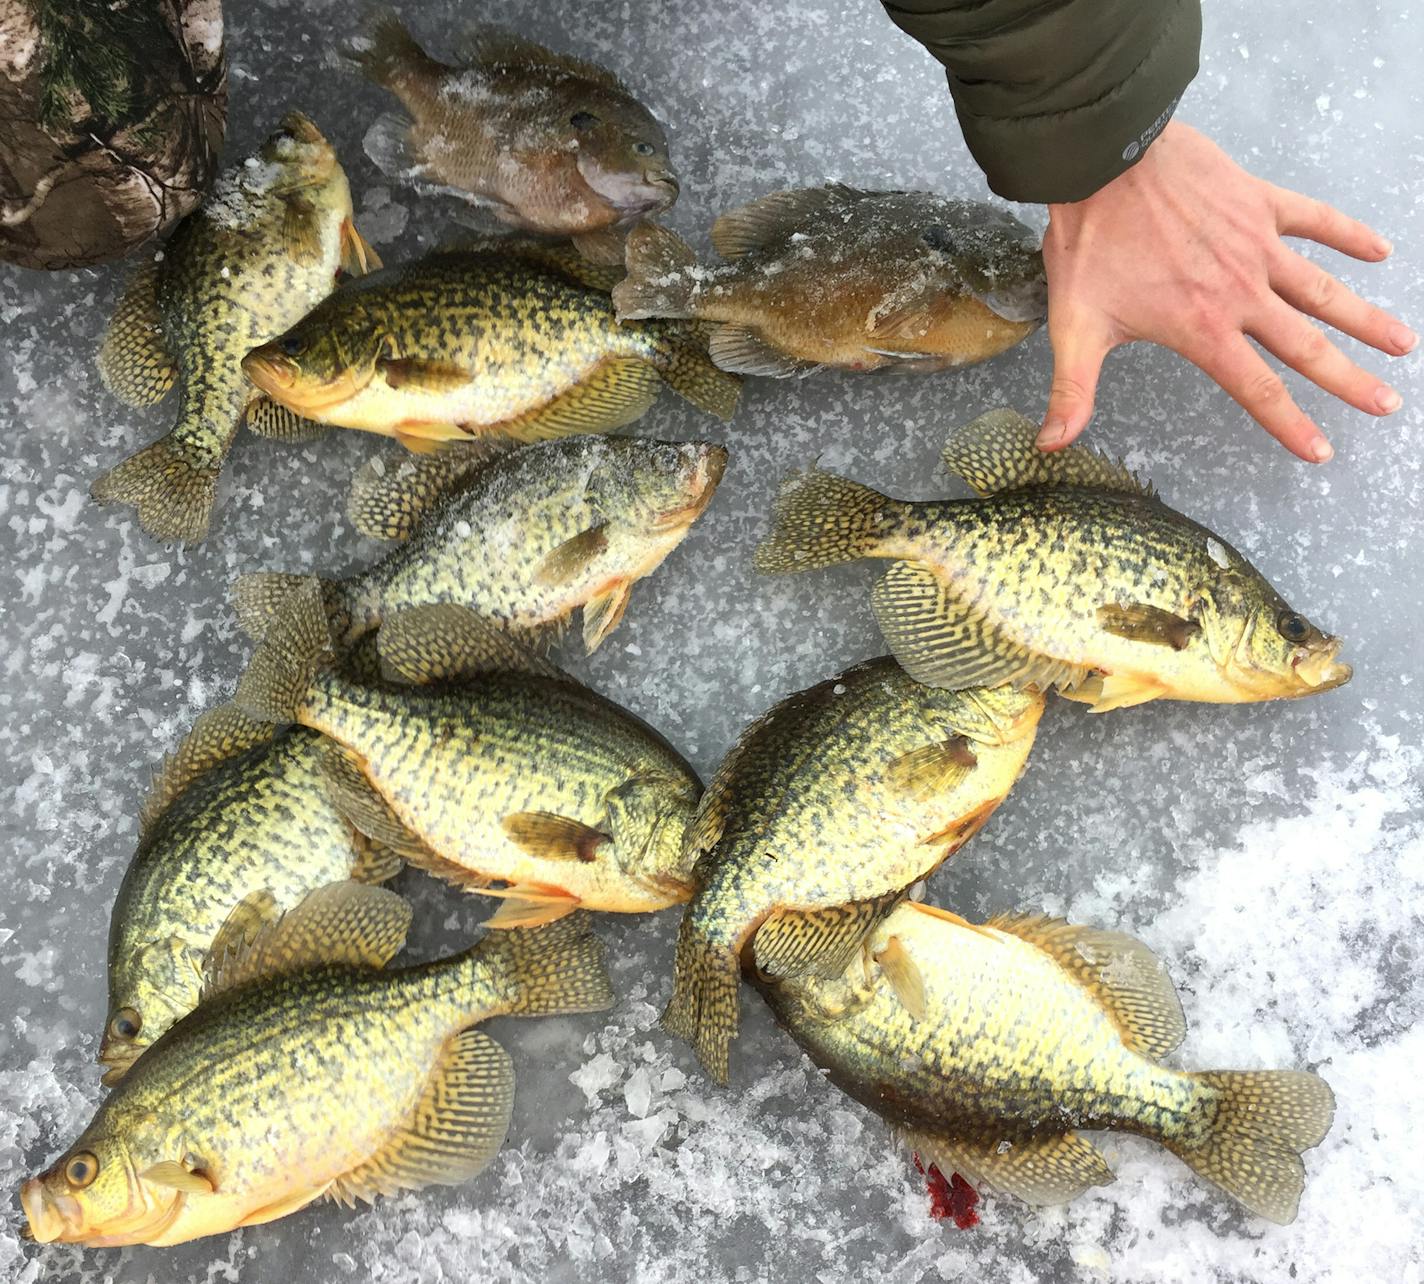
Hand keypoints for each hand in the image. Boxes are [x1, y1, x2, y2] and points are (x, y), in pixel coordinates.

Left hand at [1037, 121, 1415, 461]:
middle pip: (1306, 347)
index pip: (1257, 389)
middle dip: (1349, 380)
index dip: (1289, 424)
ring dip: (1365, 317)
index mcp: (1202, 329)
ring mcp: (1256, 246)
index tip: (1321, 451)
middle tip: (1386, 404)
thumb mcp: (1073, 327)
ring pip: (1324, 289)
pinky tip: (1379, 249)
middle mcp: (1241, 293)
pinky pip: (1315, 220)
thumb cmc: (1089, 244)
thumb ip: (1071, 391)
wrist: (1104, 163)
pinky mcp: (1259, 203)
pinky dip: (1349, 235)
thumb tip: (1051, 444)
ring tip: (1403, 342)